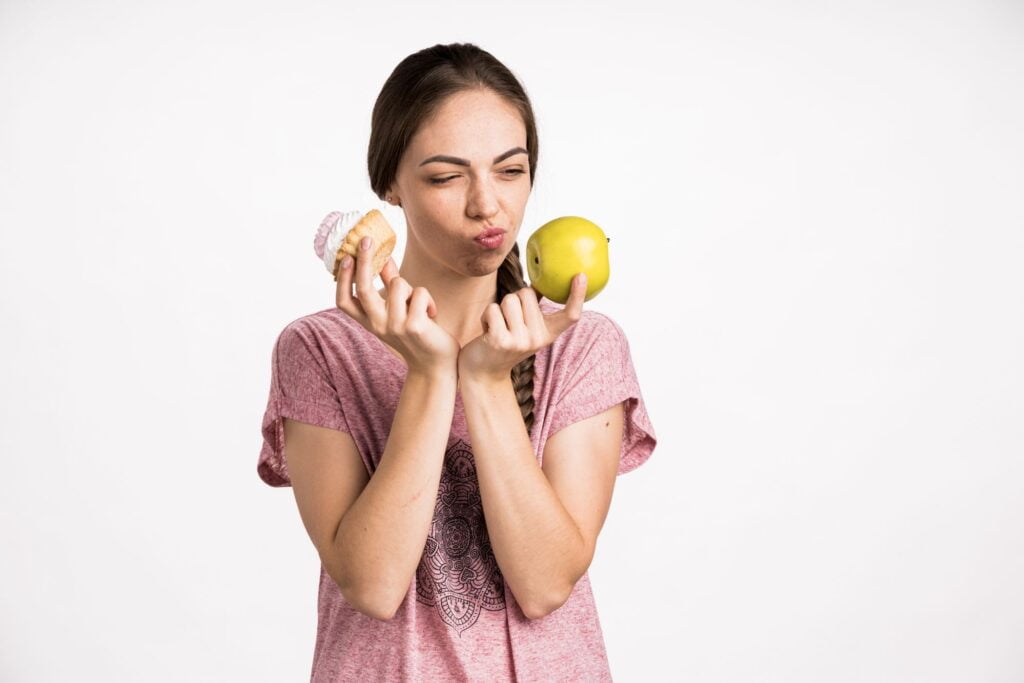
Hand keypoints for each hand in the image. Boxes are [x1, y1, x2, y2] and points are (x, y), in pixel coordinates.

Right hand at [336, 236, 459, 375]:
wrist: (436, 366)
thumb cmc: (418, 335)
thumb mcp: (398, 311)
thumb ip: (389, 286)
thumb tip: (384, 257)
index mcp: (370, 322)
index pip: (344, 301)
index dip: (342, 279)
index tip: (345, 257)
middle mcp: (378, 325)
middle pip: (363, 288)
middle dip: (364, 260)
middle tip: (367, 239)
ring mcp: (394, 326)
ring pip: (398, 284)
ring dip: (411, 287)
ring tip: (419, 304)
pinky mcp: (414, 326)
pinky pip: (419, 292)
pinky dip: (427, 298)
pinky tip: (431, 315)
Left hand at [458, 273, 587, 382]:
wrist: (485, 372)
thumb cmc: (505, 340)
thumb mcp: (527, 328)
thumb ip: (534, 307)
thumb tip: (540, 279)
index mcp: (548, 334)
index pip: (570, 315)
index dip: (578, 295)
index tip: (581, 276)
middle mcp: (538, 339)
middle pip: (527, 293)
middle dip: (513, 300)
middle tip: (508, 321)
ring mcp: (520, 341)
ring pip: (509, 299)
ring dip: (499, 308)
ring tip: (498, 326)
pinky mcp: (500, 341)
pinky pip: (493, 309)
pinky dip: (486, 316)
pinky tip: (487, 332)